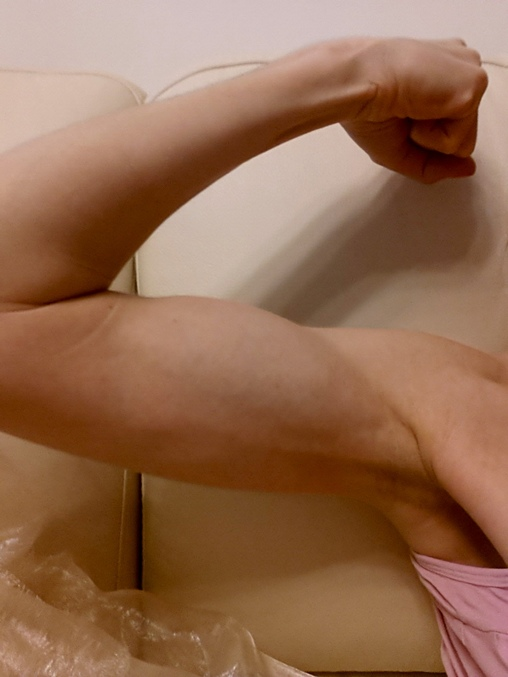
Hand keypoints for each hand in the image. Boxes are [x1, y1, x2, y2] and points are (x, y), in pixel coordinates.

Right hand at [341, 38, 487, 182]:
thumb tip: (469, 169)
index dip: (426, 133)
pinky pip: (459, 139)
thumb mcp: (401, 146)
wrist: (356, 84)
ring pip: (464, 140)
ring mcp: (471, 75)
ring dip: (428, 136)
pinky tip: (416, 108)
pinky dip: (430, 135)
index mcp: (445, 71)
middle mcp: (463, 67)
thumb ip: (435, 162)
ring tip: (409, 108)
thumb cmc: (367, 105)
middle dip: (430, 138)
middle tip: (404, 112)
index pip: (454, 123)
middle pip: (464, 134)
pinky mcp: (473, 86)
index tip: (402, 112)